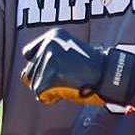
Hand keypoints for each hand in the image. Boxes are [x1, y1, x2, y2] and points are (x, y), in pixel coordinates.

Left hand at [20, 27, 134, 106]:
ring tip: (68, 83)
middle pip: (29, 71)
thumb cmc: (91, 68)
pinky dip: (51, 98)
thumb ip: (47, 58)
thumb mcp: (69, 53)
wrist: (110, 76)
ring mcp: (50, 60)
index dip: (41, 65)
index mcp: (53, 36)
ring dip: (48, 89)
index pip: (28, 53)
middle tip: (67, 77)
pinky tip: (66, 91)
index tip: (58, 68)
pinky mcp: (51, 77)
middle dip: (44, 79)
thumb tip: (24, 77)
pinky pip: (39, 94)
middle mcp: (49, 44)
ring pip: (34, 84)